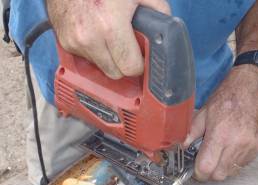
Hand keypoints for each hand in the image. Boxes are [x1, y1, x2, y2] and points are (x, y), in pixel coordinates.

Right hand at [46, 0, 169, 78]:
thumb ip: (158, 11)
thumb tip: (165, 30)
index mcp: (110, 26)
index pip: (130, 68)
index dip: (140, 64)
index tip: (142, 57)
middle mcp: (89, 38)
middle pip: (115, 73)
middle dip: (124, 63)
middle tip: (128, 47)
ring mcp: (74, 42)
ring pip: (100, 67)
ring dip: (109, 58)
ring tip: (111, 35)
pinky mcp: (65, 43)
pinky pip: (86, 58)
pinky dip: (94, 50)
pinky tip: (97, 32)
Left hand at [184, 65, 257, 180]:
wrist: (251, 88)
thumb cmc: (228, 97)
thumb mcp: (204, 112)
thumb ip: (191, 133)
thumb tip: (182, 147)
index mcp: (221, 134)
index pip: (207, 168)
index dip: (199, 173)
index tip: (196, 170)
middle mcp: (237, 143)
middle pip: (219, 175)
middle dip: (210, 172)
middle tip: (206, 161)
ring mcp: (250, 147)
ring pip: (232, 172)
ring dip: (223, 167)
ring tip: (220, 151)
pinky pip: (243, 164)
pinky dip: (234, 161)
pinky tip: (231, 148)